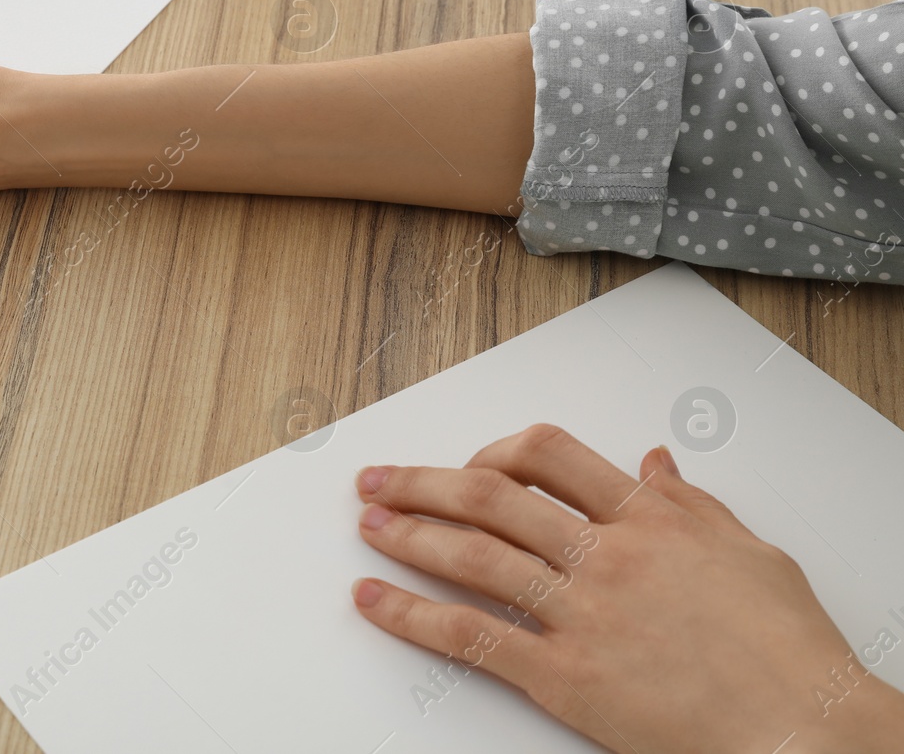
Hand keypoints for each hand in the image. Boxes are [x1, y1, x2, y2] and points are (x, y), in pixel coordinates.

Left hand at [350, 424, 903, 752]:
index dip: (495, 451)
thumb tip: (655, 460)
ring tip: (368, 523)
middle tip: (379, 479)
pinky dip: (412, 616)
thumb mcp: (749, 553)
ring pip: (474, 557)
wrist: (808, 732)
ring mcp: (582, 615)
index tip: (468, 461)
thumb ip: (691, 501)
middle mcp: (607, 556)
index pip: (549, 456)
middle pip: (492, 497)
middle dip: (424, 482)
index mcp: (650, 519)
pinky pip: (473, 638)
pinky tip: (375, 599)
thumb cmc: (790, 652)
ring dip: (408, 535)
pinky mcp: (565, 677)